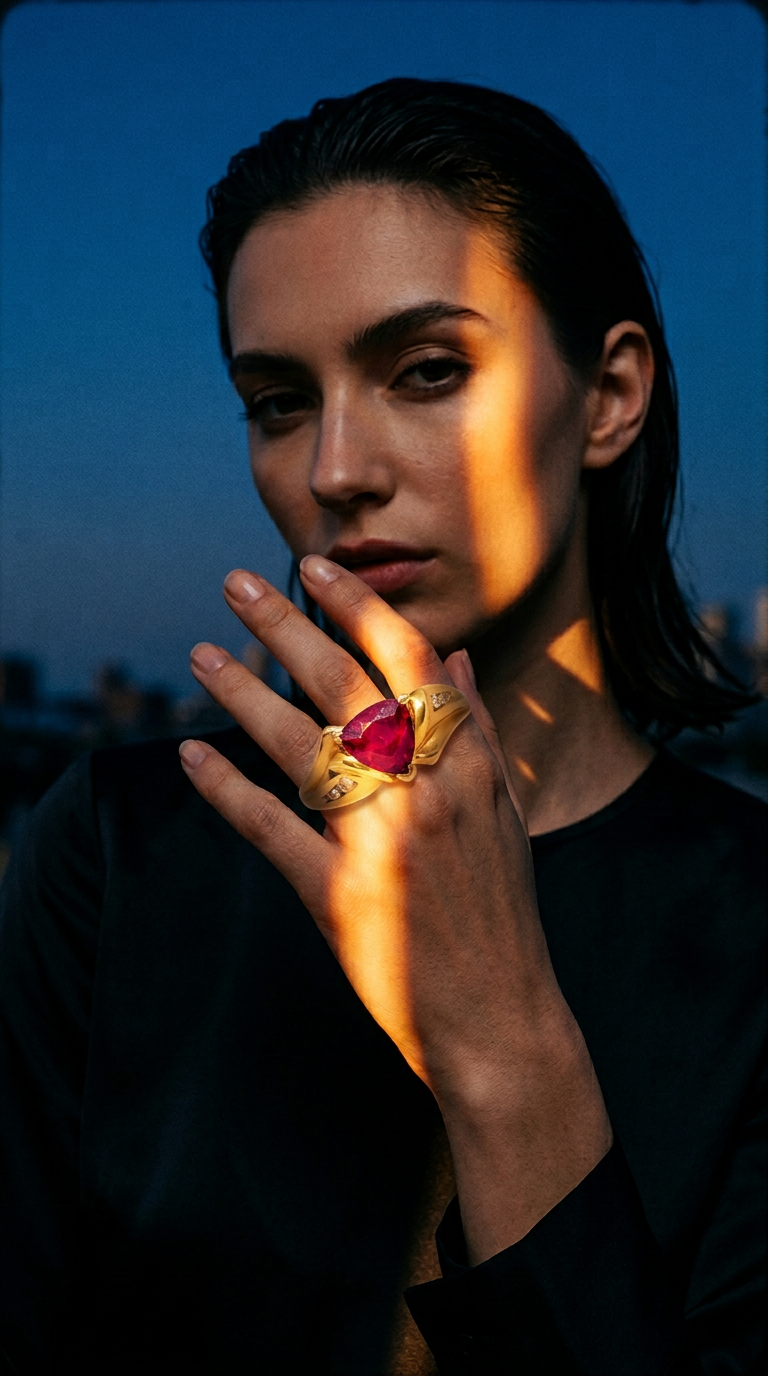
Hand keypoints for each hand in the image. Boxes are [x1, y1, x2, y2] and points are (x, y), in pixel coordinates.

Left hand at [180, 558, 611, 1260]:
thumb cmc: (500, 910)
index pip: (409, 660)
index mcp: (466, 766)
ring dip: (242, 694)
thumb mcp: (504, 811)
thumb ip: (479, 731)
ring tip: (200, 656)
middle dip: (284, 625)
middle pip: (343, 687)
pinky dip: (227, 792)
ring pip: (300, 746)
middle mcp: (424, 792)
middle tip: (236, 582)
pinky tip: (191, 759)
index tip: (317, 567)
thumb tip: (457, 658)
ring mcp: (381, 843)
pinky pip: (272, 830)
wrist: (501, 1016)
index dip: (359, 605)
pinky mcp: (339, 896)